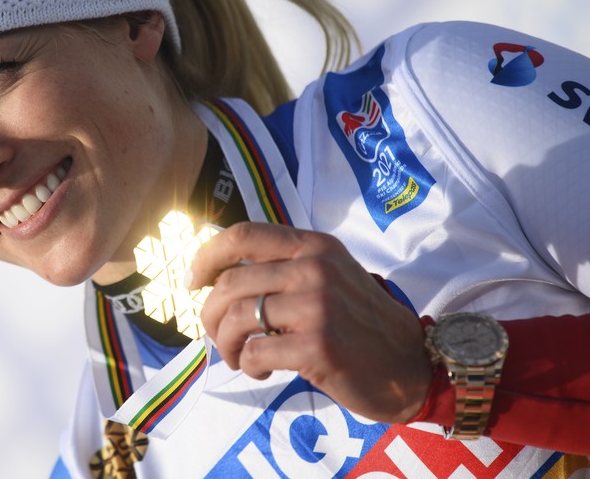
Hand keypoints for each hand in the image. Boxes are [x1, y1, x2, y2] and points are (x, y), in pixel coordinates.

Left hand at [187, 222, 431, 422]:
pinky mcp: (317, 346)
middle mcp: (314, 268)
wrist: (410, 364)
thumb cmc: (359, 323)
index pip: (242, 235)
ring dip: (226, 344)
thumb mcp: (329, 274)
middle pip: (230, 283)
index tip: (193, 282)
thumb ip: (284, 265)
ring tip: (238, 356)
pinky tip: (264, 369)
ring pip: (235, 319)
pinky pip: (254, 352)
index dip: (206, 257)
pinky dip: (248, 364)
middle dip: (208, 314)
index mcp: (314, 246)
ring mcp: (317, 306)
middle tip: (215, 335)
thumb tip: (218, 274)